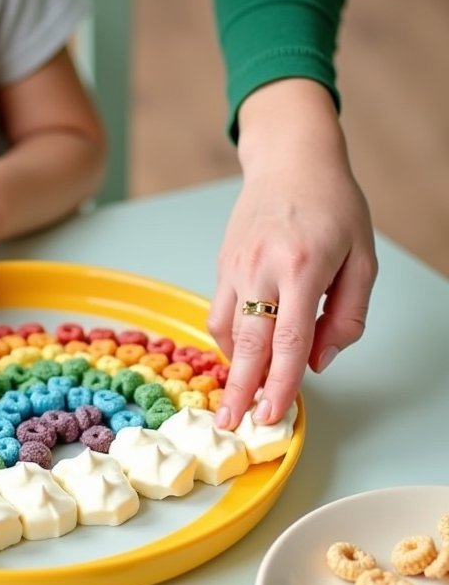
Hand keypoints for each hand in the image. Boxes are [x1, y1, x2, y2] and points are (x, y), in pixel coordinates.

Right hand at [207, 80, 377, 428]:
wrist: (291, 158)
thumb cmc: (333, 205)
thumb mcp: (364, 257)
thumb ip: (347, 315)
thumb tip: (319, 362)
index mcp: (303, 267)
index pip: (289, 341)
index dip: (279, 385)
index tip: (271, 415)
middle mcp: (262, 268)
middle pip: (247, 344)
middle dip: (240, 390)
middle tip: (231, 425)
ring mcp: (236, 266)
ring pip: (226, 331)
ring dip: (231, 369)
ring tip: (235, 399)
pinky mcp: (222, 265)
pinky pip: (219, 313)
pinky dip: (228, 340)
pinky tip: (240, 355)